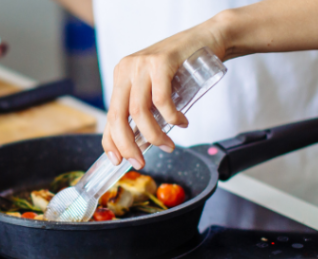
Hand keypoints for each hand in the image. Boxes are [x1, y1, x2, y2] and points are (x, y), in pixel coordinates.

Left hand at [102, 22, 226, 169]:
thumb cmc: (183, 67)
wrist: (208, 38)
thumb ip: (146, 108)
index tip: (117, 161)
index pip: (109, 115)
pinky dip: (171, 118)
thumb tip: (139, 143)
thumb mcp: (156, 87)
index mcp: (121, 76)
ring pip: (138, 112)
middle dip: (128, 145)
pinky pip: (160, 100)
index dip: (110, 142)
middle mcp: (126, 69)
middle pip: (118, 116)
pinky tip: (181, 122)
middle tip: (140, 162)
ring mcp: (142, 64)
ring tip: (168, 145)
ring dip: (153, 136)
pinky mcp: (160, 62)